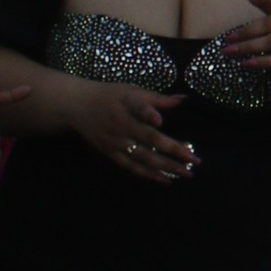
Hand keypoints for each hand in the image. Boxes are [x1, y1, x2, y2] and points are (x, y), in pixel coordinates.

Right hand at [74, 80, 195, 184]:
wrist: (77, 107)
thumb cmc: (108, 96)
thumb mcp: (129, 91)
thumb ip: (155, 98)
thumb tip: (182, 100)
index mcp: (125, 108)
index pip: (139, 110)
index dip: (148, 114)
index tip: (159, 121)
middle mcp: (121, 128)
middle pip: (148, 141)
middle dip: (173, 152)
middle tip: (194, 161)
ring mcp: (115, 143)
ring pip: (142, 158)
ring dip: (165, 167)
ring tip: (185, 174)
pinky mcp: (111, 154)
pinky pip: (131, 167)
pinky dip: (148, 174)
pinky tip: (165, 179)